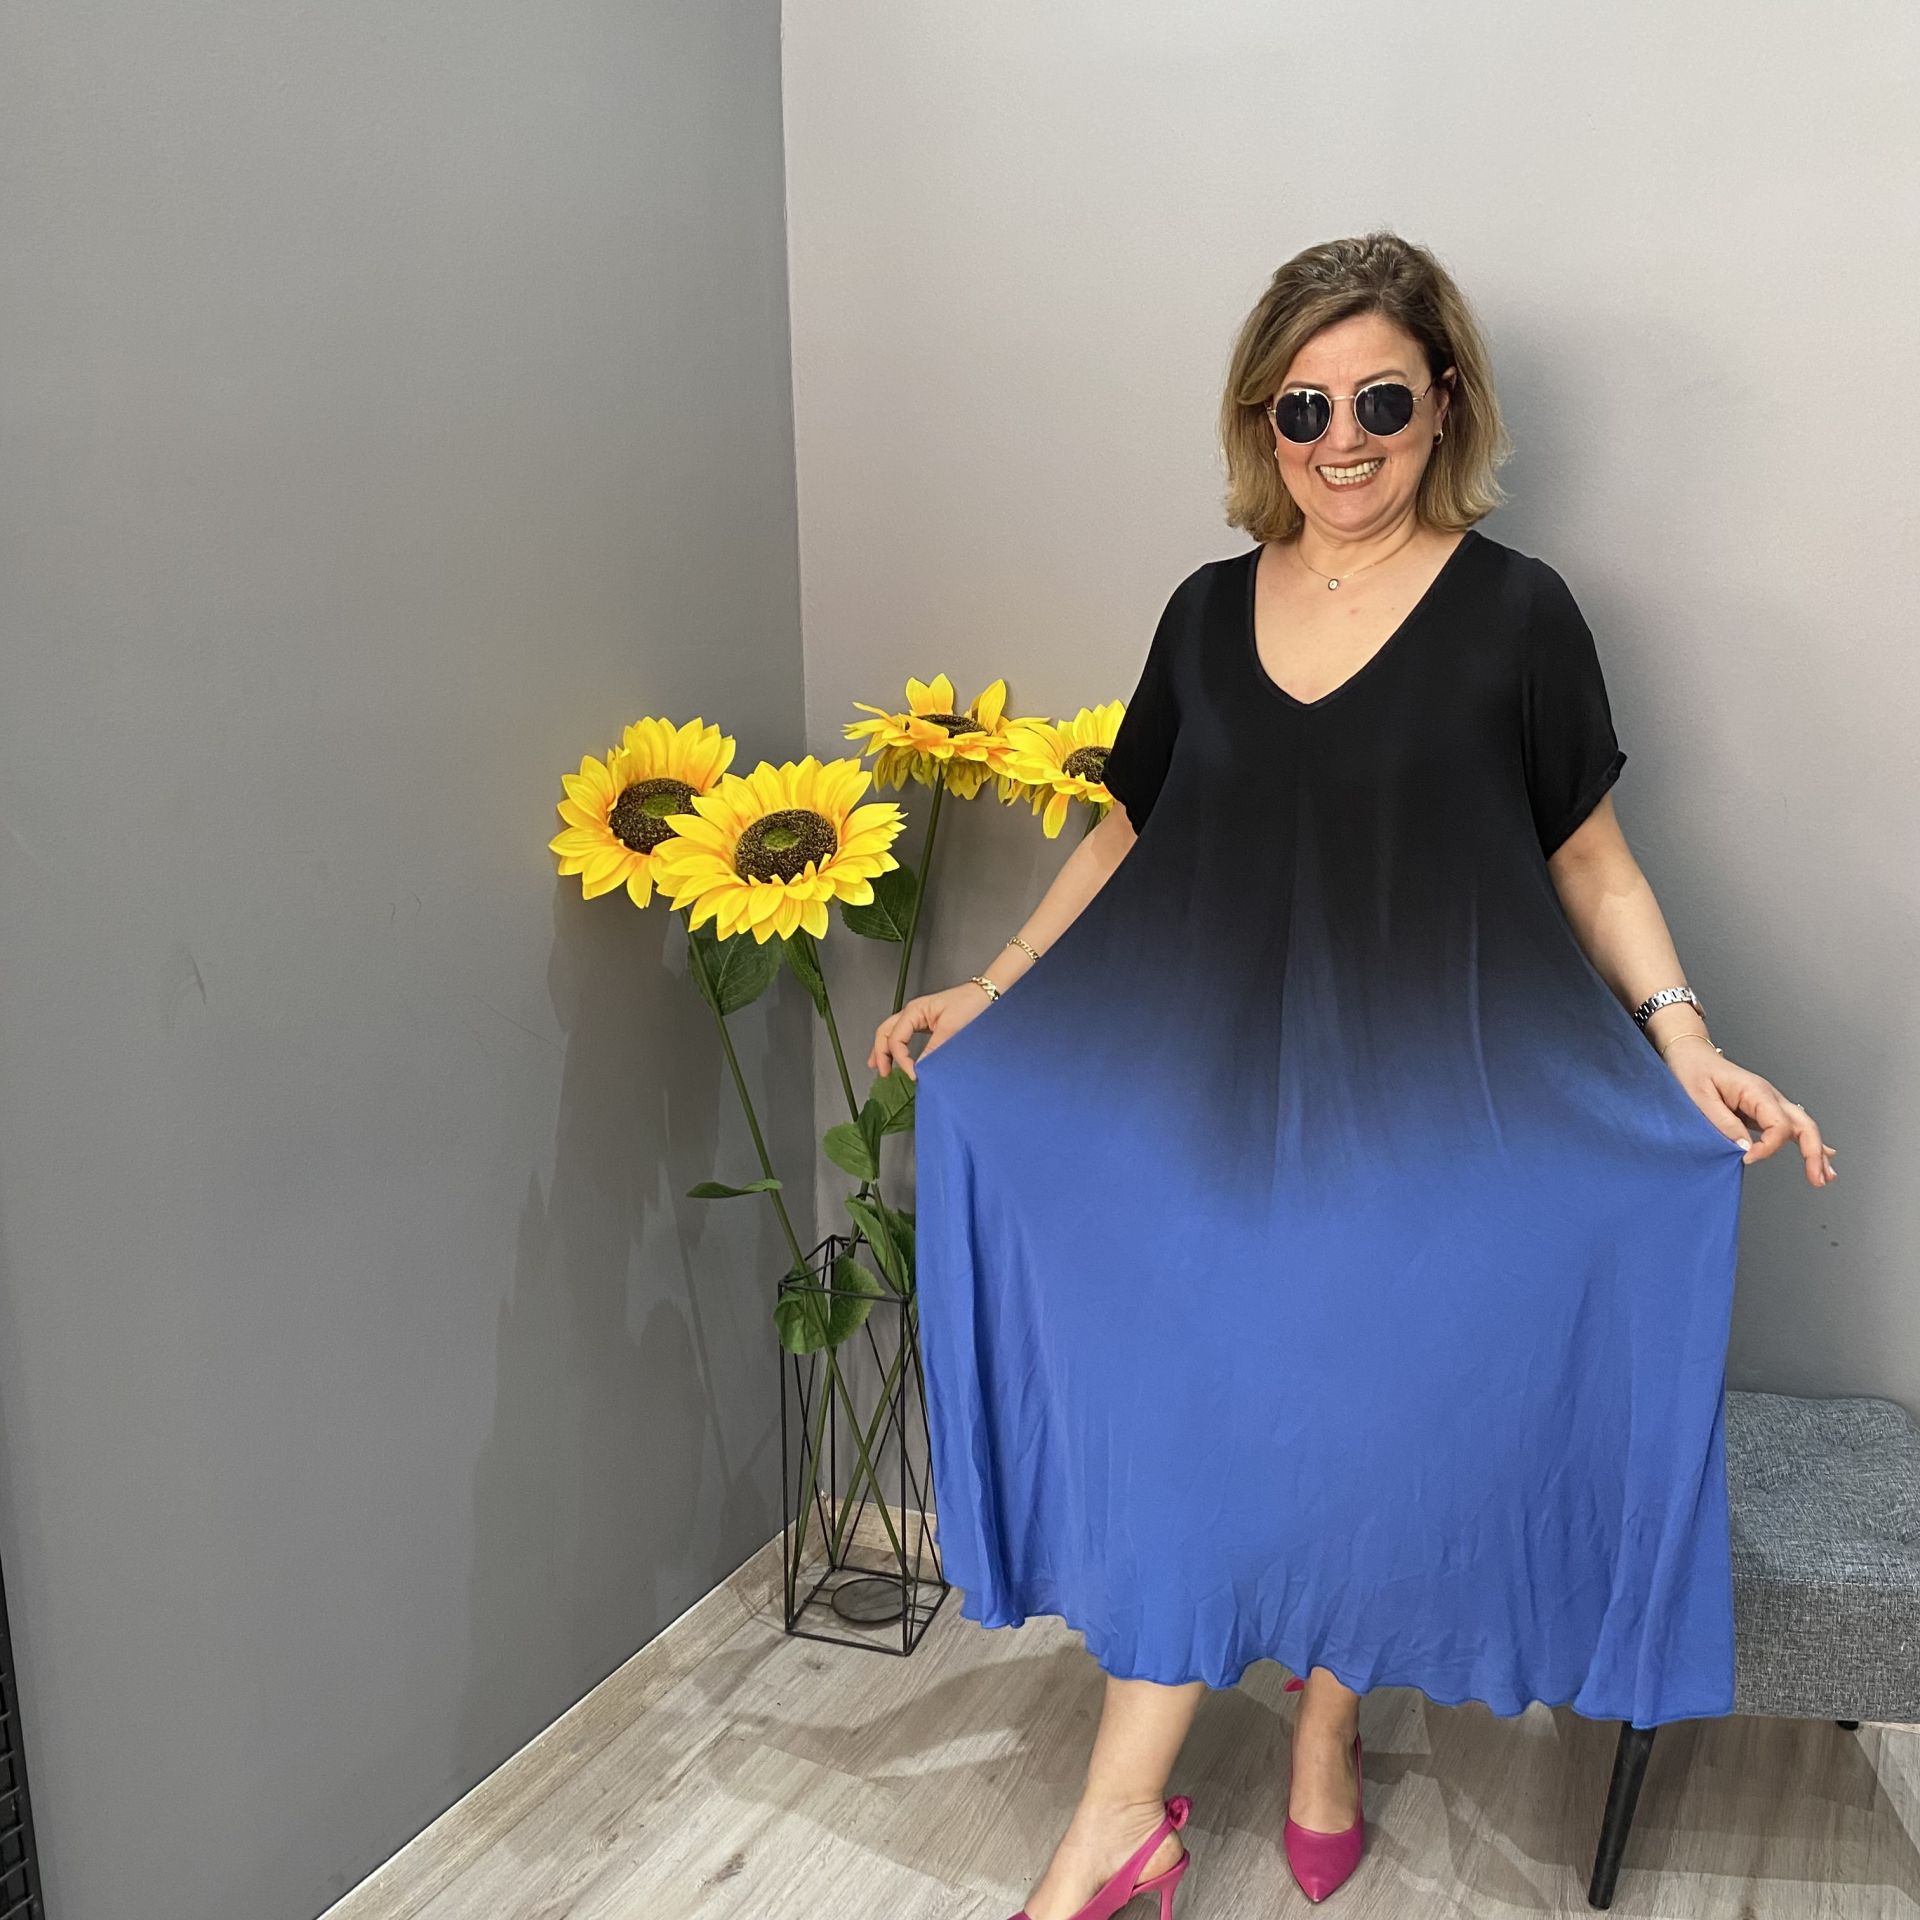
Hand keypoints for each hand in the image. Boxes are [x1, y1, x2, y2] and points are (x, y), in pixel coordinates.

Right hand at [868, 983, 993, 1081]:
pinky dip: (895, 1046)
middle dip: (881, 1053)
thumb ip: (933, 1048)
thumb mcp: (951, 1028)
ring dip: (884, 1050)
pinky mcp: (925, 1022)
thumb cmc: (970, 1003)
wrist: (986, 995)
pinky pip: (902, 1034)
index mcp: (915, 1011)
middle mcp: (912, 1012)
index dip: (901, 1059)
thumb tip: (920, 1067)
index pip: (897, 1039)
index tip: (912, 1074)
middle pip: (886, 1033)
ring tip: (880, 1067)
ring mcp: (917, 1017)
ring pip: (890, 1033)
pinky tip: (895, 1056)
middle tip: (883, 1072)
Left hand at [1663, 1038, 1836, 1185]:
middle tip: (1816, 1178)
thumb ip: (1723, 1123)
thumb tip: (1746, 1148)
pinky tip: (1821, 1157)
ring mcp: (1768, 1104)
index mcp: (1756, 1091)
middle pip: (1803, 1125)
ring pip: (1802, 1127)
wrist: (1690, 1055)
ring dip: (1816, 1152)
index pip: (1778, 1124)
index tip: (1747, 1159)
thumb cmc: (1692, 1071)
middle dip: (1813, 1152)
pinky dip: (1807, 1143)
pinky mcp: (1762, 1111)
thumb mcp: (1700, 1097)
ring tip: (1823, 1177)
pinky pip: (1790, 1128)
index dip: (1768, 1147)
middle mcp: (1769, 1096)